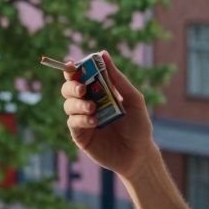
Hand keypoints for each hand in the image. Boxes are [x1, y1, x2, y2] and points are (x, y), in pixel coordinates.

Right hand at [61, 51, 156, 179]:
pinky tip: (94, 121)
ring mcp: (83, 120)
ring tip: (93, 108)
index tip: (72, 64)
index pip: (81, 76)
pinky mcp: (80, 136)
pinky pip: (73, 123)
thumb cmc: (138, 126)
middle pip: (68, 89)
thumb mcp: (133, 99)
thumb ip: (118, 79)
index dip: (73, 69)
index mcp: (99, 92)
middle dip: (72, 86)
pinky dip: (82, 119)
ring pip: (68, 105)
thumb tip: (103, 54)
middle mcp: (88, 104)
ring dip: (78, 103)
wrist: (139, 154)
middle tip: (82, 88)